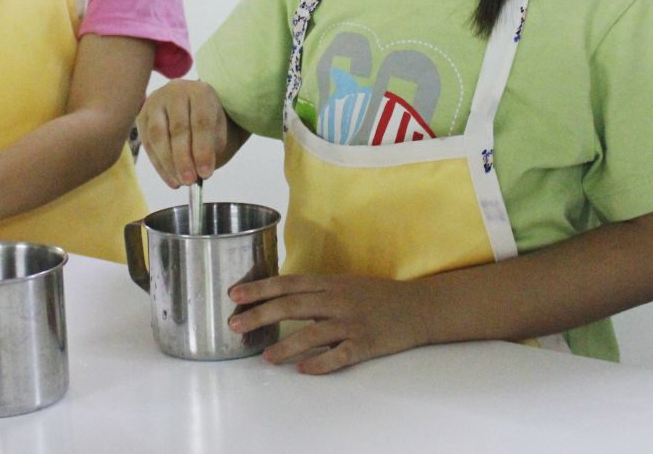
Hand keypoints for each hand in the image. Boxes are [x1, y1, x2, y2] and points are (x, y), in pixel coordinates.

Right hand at [136, 79, 226, 187]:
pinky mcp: (142, 115)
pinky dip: (158, 165)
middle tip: (190, 181)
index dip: (203, 150)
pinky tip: (170, 178)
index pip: (201, 121)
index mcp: (200, 91)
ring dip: (168, 163)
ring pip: (158, 135)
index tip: (206, 173)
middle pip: (178, 128)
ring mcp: (155, 102)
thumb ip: (211, 148)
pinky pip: (147, 143)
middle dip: (184, 159)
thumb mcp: (217, 129)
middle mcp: (176, 91)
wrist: (189, 104)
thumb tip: (200, 172)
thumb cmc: (206, 119)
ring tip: (180, 182)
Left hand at [228, 273, 430, 374]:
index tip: (234, 294)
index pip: (288, 283)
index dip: (260, 288)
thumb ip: (314, 291)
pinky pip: (339, 355)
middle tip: (235, 324)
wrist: (417, 307)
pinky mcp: (366, 343)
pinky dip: (320, 363)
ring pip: (312, 333)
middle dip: (261, 314)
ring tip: (266, 357)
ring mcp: (352, 322)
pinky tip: (303, 369)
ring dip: (285, 346)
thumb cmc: (376, 296)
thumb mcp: (344, 284)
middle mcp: (338, 300)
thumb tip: (278, 299)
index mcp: (330, 283)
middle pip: (293, 305)